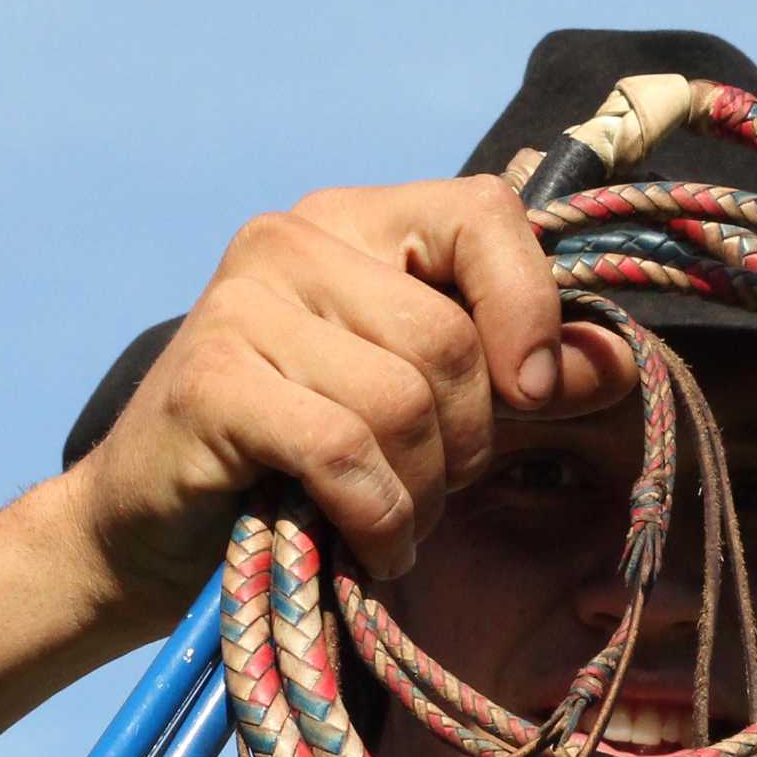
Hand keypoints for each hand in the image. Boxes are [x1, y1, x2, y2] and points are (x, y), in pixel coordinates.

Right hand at [60, 176, 637, 621]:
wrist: (141, 536)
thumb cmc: (292, 469)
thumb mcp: (421, 412)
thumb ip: (513, 377)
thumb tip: (615, 361)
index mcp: (355, 221)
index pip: (484, 212)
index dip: (531, 305)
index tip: (533, 394)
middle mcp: (294, 238)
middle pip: (450, 340)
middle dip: (465, 444)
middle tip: (427, 490)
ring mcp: (243, 302)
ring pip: (404, 403)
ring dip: (418, 493)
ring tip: (387, 520)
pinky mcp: (211, 379)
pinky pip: (347, 451)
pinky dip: (376, 517)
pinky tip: (366, 545)